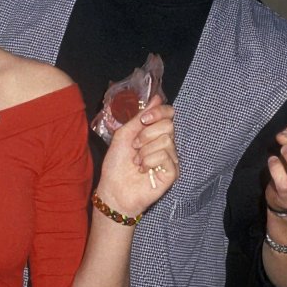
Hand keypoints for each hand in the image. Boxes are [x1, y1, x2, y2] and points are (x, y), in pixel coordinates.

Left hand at [96, 95, 178, 218]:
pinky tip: (143, 170)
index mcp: (156, 133)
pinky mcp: (172, 173)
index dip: (158, 112)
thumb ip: (140, 117)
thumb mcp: (124, 134)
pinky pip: (166, 156)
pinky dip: (149, 161)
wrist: (113, 189)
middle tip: (134, 147)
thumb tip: (158, 97)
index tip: (143, 120)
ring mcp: (171, 159)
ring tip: (137, 161)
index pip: (169, 114)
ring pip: (167, 140)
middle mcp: (166, 145)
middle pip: (168, 125)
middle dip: (146, 134)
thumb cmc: (117, 164)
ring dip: (145, 150)